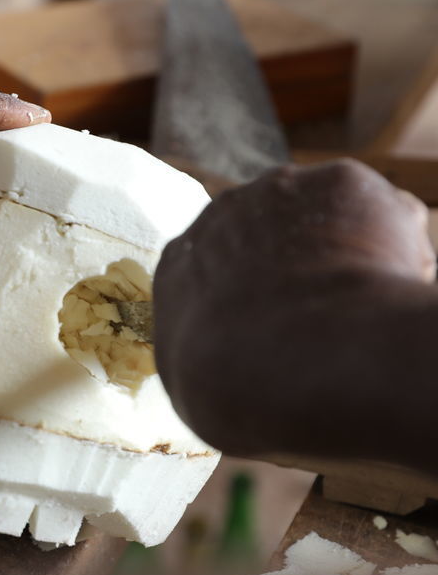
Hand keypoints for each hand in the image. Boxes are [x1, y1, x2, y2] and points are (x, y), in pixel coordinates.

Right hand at [154, 159, 434, 454]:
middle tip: (329, 320)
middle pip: (271, 234)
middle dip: (300, 267)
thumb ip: (210, 361)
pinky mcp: (341, 182)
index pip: (218, 269)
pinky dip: (393, 247)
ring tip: (368, 310)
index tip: (281, 330)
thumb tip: (231, 374)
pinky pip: (380, 213)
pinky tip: (390, 290)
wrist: (297, 361)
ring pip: (327, 217)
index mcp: (181, 263)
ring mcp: (282, 191)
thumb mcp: (198, 392)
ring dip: (348, 254)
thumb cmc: (239, 392)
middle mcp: (223, 213)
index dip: (255, 297)